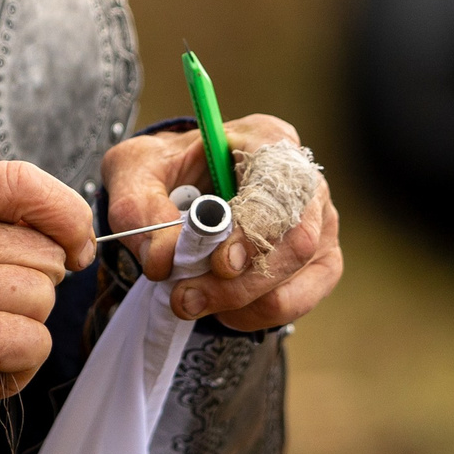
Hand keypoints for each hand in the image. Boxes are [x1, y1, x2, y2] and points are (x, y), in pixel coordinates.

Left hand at [102, 114, 343, 330]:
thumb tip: (163, 260)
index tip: (220, 262)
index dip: (255, 226)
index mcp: (266, 140)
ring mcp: (318, 222)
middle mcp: (303, 179)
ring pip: (297, 273)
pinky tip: (221, 309)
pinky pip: (299, 298)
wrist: (178, 188)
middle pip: (296, 238)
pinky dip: (257, 313)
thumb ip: (140, 208)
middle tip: (187, 297)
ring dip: (242, 301)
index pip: (279, 184)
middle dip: (241, 280)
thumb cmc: (164, 171)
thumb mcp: (135, 172)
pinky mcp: (317, 261)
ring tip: (191, 301)